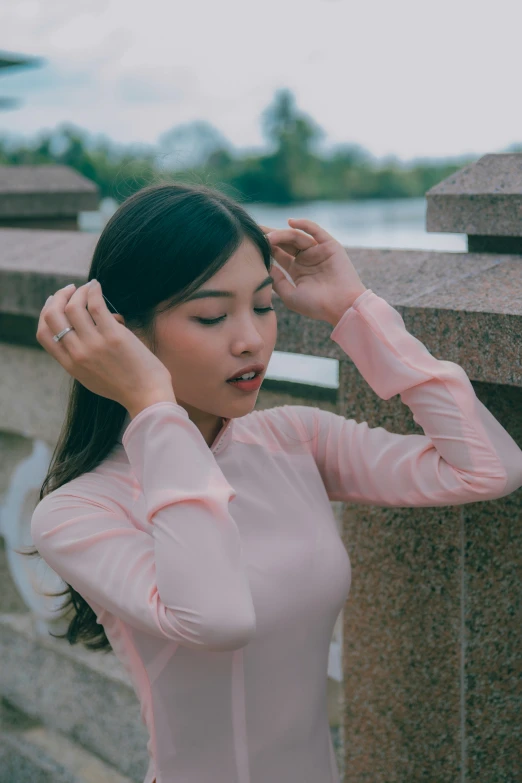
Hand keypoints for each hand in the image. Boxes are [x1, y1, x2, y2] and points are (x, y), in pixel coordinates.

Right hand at [36, 281, 175, 412]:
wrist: (147, 397)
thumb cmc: (126, 386)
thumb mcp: (92, 378)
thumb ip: (81, 358)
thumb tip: (82, 329)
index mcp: (71, 365)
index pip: (44, 334)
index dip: (45, 314)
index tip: (53, 302)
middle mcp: (78, 354)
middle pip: (53, 317)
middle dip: (57, 298)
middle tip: (69, 289)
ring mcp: (94, 344)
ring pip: (72, 307)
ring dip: (78, 292)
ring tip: (87, 287)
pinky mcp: (113, 336)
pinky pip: (96, 305)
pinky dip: (93, 291)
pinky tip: (96, 286)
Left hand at [260, 219, 366, 325]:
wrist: (342, 307)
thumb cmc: (317, 306)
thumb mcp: (290, 296)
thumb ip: (277, 281)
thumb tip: (264, 267)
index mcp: (298, 271)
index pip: (278, 254)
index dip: (266, 248)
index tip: (251, 242)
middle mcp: (307, 259)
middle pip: (285, 242)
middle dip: (271, 236)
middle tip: (255, 231)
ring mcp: (318, 251)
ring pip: (297, 237)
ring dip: (282, 234)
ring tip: (269, 236)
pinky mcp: (330, 246)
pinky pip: (315, 231)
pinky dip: (304, 224)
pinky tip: (290, 222)